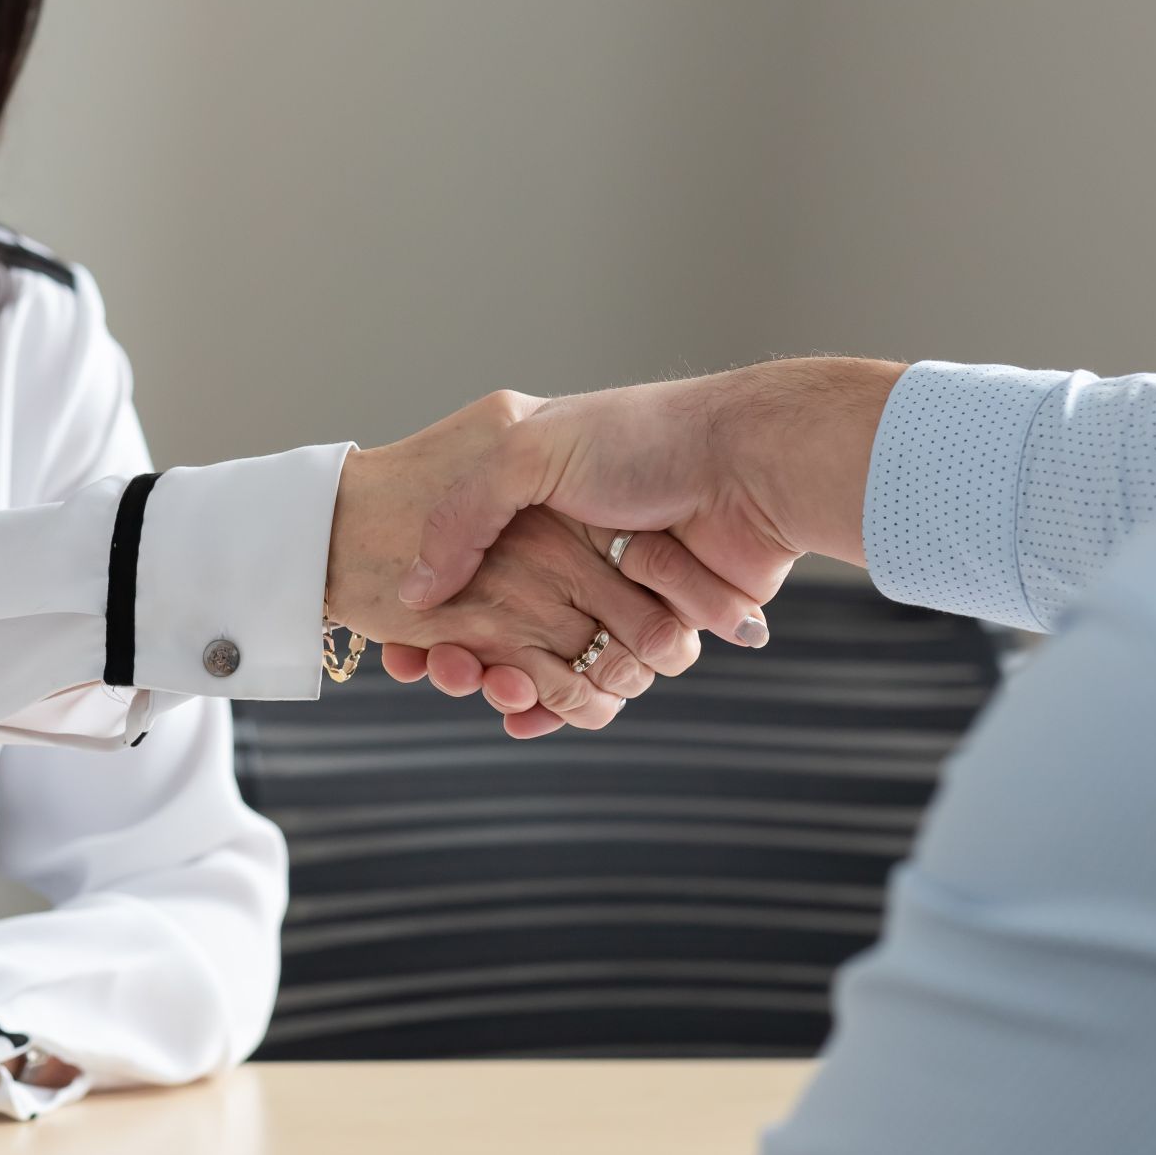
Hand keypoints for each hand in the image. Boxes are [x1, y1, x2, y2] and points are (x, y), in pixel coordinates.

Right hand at [325, 393, 763, 729]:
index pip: (464, 568)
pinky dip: (569, 704)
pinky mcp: (665, 626)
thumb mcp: (527, 450)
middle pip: (499, 624)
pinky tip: (529, 714)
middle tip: (446, 671)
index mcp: (532, 500)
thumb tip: (414, 594)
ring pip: (550, 660)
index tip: (402, 644)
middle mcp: (571, 547)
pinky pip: (606, 681)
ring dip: (519, 680)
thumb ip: (463, 515)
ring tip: (501, 684)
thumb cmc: (642, 440)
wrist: (753, 467)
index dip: (429, 610)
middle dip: (466, 655)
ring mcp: (619, 590)